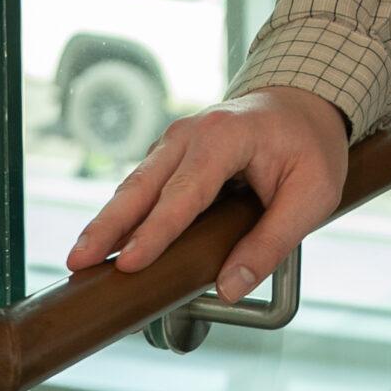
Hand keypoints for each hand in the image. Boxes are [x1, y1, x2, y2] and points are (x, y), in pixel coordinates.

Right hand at [63, 87, 349, 301]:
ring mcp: (175, 143)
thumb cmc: (311, 145)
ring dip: (107, 223)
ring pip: (135, 186)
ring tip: (81, 261)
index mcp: (226, 135)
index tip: (131, 261)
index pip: (187, 190)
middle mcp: (191, 133)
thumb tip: (230, 287)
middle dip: (109, 225)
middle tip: (79, 262)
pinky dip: (123, 217)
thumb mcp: (312, 194)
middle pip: (143, 184)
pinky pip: (143, 189)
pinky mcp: (170, 159)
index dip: (158, 229)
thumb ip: (273, 241)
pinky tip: (106, 248)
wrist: (304, 103)